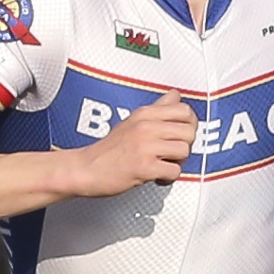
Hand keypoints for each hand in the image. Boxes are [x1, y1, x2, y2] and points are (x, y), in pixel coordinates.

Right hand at [60, 93, 198, 196]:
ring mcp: (145, 146)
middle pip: (189, 131)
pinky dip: (168, 177)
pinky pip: (175, 171)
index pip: (184, 110)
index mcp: (144, 114)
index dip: (189, 125)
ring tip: (162, 164)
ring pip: (185, 150)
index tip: (180, 135)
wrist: (84, 169)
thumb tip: (175, 95)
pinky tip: (156, 176)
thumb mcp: (132, 121)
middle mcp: (146, 126)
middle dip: (185, 145)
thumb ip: (157, 109)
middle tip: (171, 153)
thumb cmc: (108, 150)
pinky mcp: (144, 166)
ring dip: (177, 162)